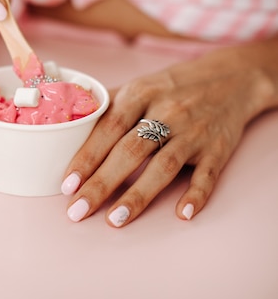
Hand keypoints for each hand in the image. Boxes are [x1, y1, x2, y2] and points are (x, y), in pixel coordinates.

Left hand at [61, 46, 274, 226]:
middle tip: (78, 210)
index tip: (67, 184)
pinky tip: (181, 214)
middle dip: (101, 183)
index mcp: (140, 94)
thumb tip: (67, 125)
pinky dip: (196, 194)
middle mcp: (166, 112)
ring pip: (164, 166)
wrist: (230, 79)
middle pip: (130, 151)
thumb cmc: (171, 87)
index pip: (107, 129)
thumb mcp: (138, 86)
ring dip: (138, 195)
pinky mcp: (218, 149)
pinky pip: (207, 174)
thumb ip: (106, 106)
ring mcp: (193, 132)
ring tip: (114, 219)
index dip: (86, 157)